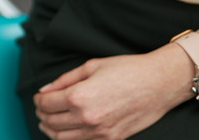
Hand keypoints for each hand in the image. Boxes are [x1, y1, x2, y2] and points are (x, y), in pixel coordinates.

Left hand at [33, 46, 194, 139]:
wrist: (159, 83)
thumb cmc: (128, 70)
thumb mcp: (91, 66)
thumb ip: (65, 79)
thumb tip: (45, 89)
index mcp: (79, 96)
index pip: (46, 104)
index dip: (38, 100)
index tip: (40, 96)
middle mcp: (87, 117)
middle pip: (51, 122)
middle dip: (42, 114)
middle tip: (42, 107)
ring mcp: (99, 132)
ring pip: (62, 138)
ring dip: (51, 129)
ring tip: (49, 121)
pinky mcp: (111, 139)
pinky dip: (68, 138)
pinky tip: (67, 130)